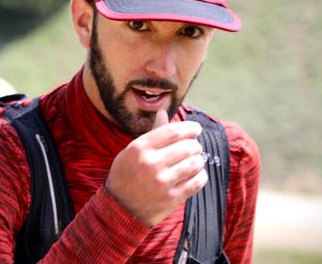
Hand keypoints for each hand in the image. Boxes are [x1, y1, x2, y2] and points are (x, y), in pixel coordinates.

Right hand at [105, 109, 207, 226]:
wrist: (120, 208)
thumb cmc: (126, 174)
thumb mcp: (132, 150)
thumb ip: (152, 133)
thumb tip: (164, 111)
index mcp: (140, 148)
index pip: (174, 131)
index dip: (190, 128)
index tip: (196, 129)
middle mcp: (151, 164)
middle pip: (187, 146)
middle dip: (195, 145)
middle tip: (194, 147)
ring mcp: (162, 182)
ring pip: (195, 163)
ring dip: (198, 160)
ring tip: (194, 161)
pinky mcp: (172, 198)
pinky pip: (197, 182)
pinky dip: (201, 176)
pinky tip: (195, 174)